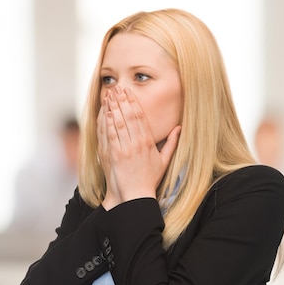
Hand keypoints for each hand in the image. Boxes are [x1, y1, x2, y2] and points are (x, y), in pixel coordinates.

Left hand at [98, 85, 180, 208]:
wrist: (134, 196)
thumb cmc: (148, 180)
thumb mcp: (164, 161)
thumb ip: (171, 143)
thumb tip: (179, 128)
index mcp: (147, 143)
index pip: (139, 117)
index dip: (133, 102)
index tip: (128, 92)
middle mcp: (135, 144)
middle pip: (127, 116)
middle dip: (121, 100)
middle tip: (116, 87)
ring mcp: (122, 149)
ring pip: (116, 123)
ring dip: (112, 107)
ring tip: (108, 94)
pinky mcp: (112, 156)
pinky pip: (108, 134)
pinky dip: (105, 122)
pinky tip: (104, 112)